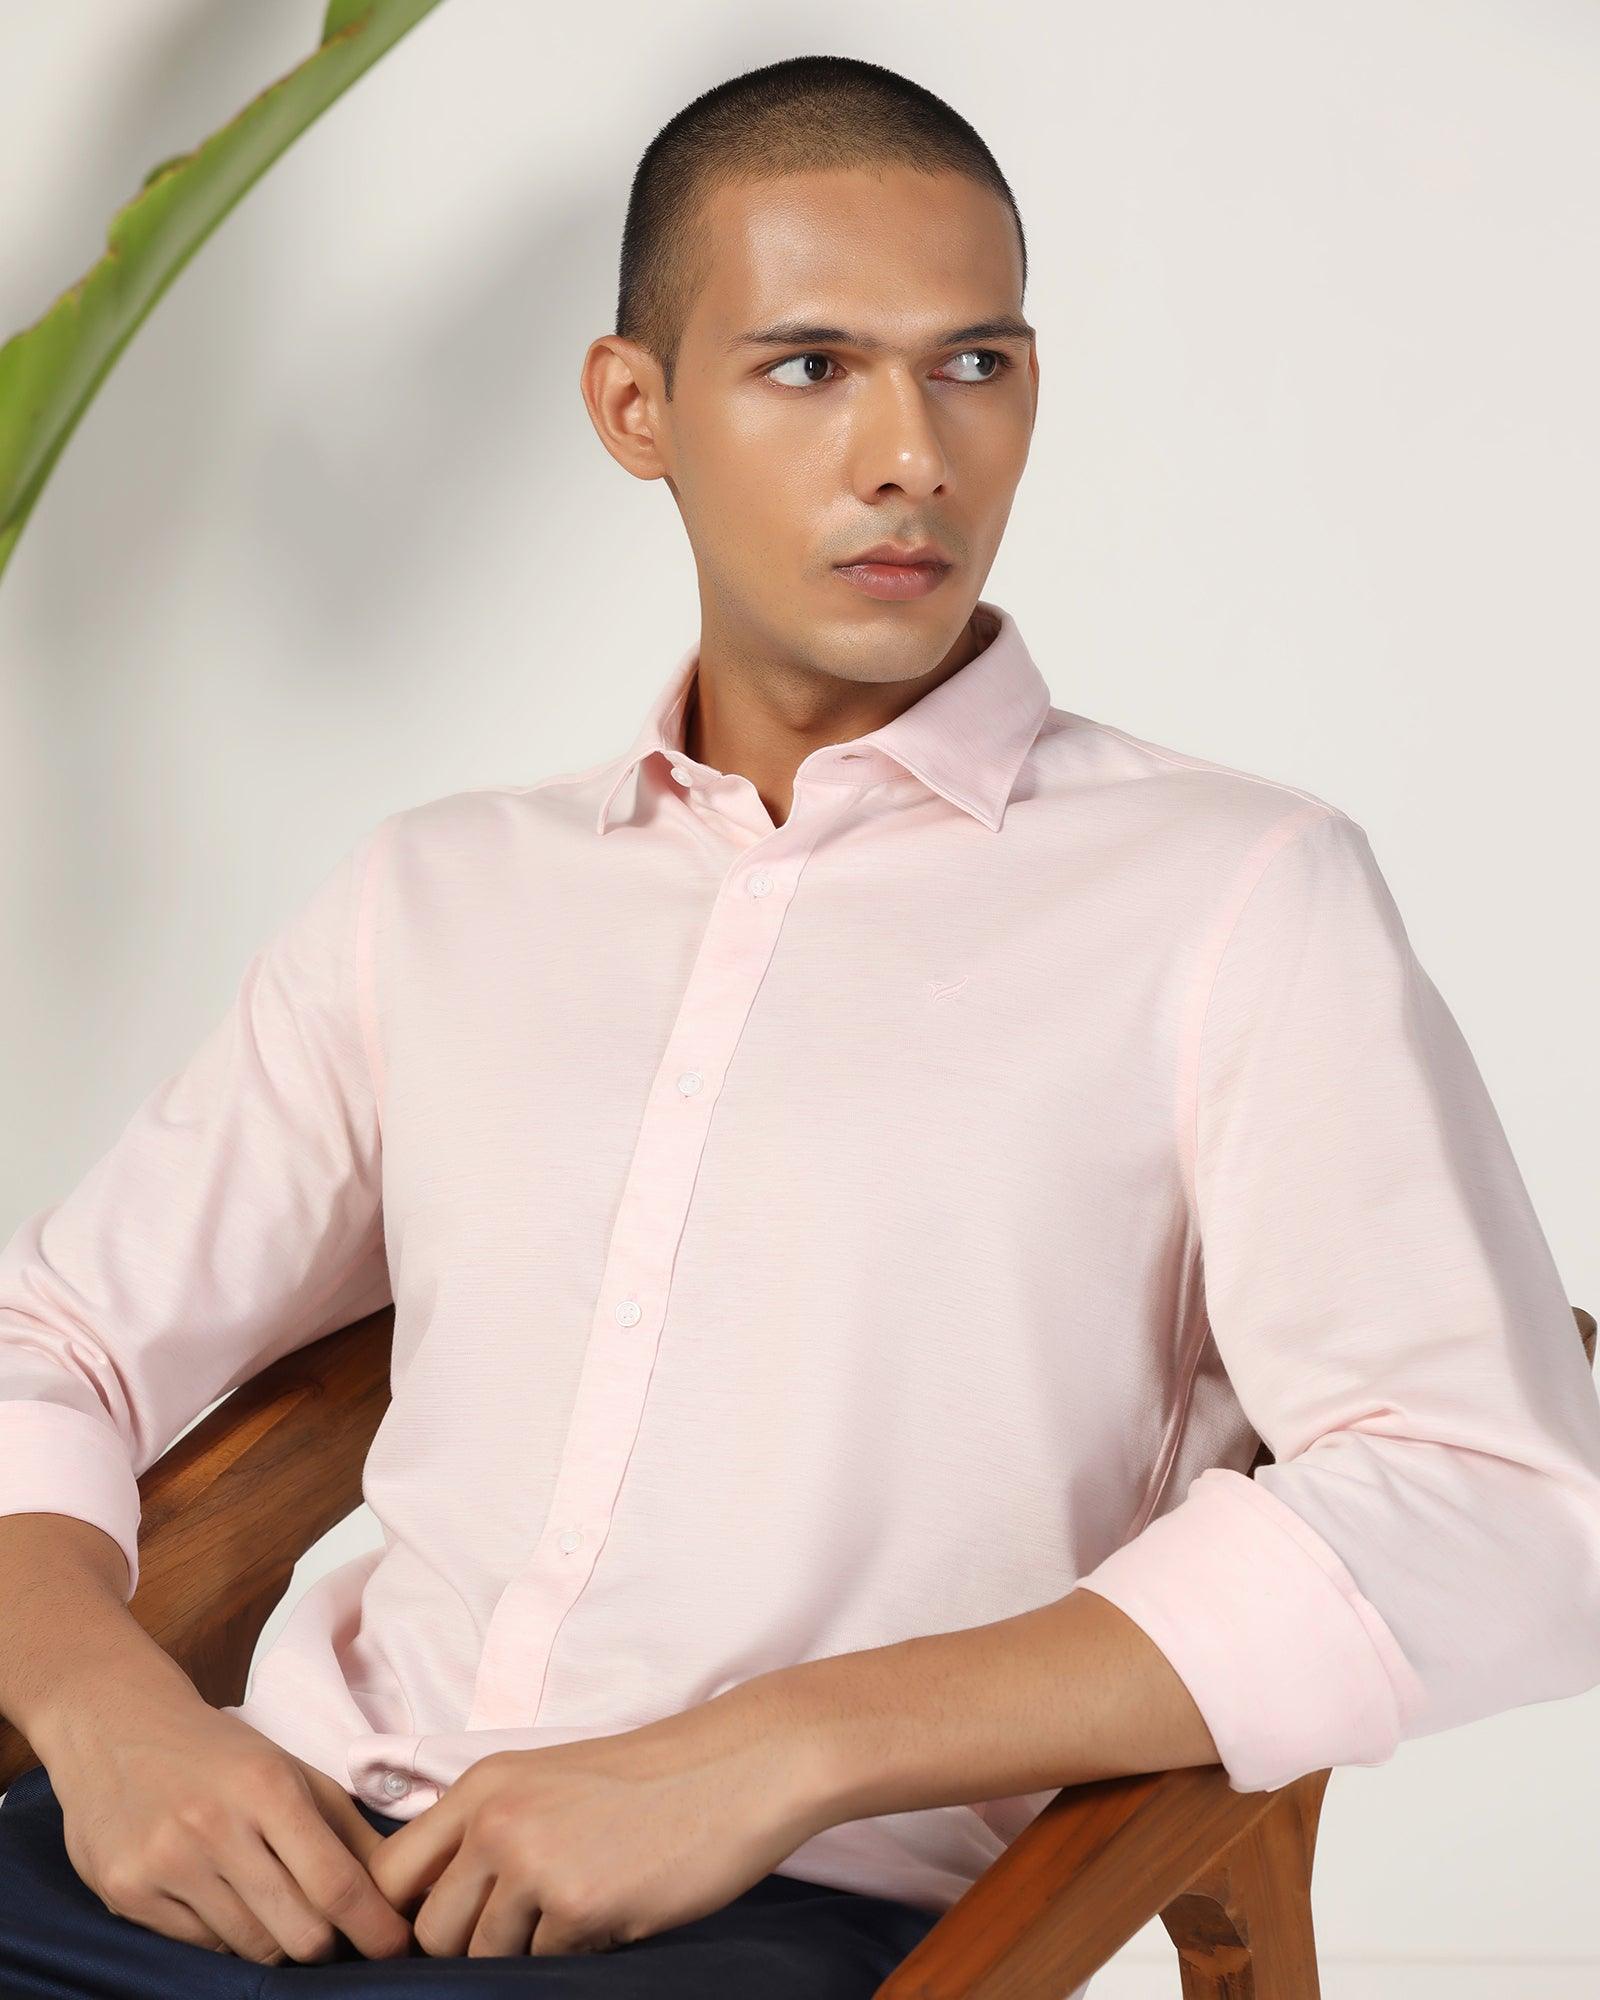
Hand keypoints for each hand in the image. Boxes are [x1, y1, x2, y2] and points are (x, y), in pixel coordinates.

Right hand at [43, 1694, 414, 1965]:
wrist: (118, 1726)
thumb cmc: (220, 1754)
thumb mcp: (291, 1770)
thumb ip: (346, 1827)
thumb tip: (399, 1885)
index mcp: (268, 1787)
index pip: (335, 1883)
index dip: (373, 1927)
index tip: (394, 1948)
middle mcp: (215, 1826)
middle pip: (297, 1932)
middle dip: (324, 1942)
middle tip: (325, 1926)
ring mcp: (166, 1863)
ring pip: (250, 1948)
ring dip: (273, 1940)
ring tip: (269, 1905)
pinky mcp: (127, 1891)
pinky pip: (200, 1947)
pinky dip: (224, 1936)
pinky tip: (219, 1899)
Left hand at [366, 1687, 825, 1956]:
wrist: (735, 1768)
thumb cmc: (648, 1780)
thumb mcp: (548, 1782)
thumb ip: (489, 1831)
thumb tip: (440, 1909)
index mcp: (483, 1786)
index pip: (388, 1873)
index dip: (400, 1916)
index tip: (436, 1931)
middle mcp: (496, 1822)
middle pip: (430, 1932)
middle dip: (468, 1946)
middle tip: (524, 1929)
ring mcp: (535, 1866)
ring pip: (486, 1958)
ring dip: (525, 1953)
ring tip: (578, 1911)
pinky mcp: (579, 1908)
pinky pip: (546, 1967)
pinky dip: (575, 1954)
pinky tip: (613, 1911)